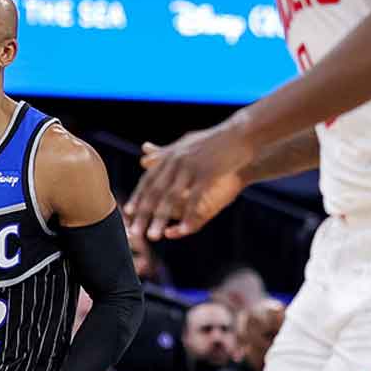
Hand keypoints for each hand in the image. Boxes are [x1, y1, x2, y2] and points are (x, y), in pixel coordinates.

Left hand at [124, 124, 253, 241]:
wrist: (242, 133)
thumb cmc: (213, 140)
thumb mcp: (185, 144)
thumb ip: (163, 154)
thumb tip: (142, 158)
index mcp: (171, 155)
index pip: (149, 179)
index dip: (138, 197)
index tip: (127, 213)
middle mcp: (176, 161)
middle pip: (155, 192)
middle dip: (143, 214)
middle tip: (132, 233)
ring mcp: (191, 167)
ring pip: (171, 198)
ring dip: (160, 219)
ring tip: (152, 237)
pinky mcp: (207, 173)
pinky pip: (194, 199)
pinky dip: (188, 216)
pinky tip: (182, 230)